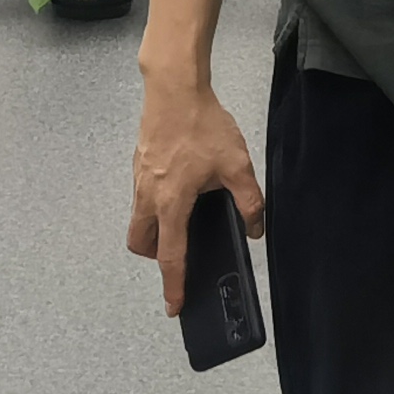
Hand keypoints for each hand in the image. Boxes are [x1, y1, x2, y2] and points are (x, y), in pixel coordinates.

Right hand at [129, 73, 263, 316]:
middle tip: (179, 251)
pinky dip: (154, 204)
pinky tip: (180, 185)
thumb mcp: (236, 165)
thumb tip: (255, 228)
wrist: (174, 88)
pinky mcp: (138, 163)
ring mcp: (139, 179)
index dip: (173, 284)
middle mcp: (148, 196)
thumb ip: (249, 201)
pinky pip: (141, 196)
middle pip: (141, 242)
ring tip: (183, 216)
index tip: (174, 305)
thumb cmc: (202, 125)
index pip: (170, 256)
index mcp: (171, 203)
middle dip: (156, 256)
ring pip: (138, 219)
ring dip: (154, 229)